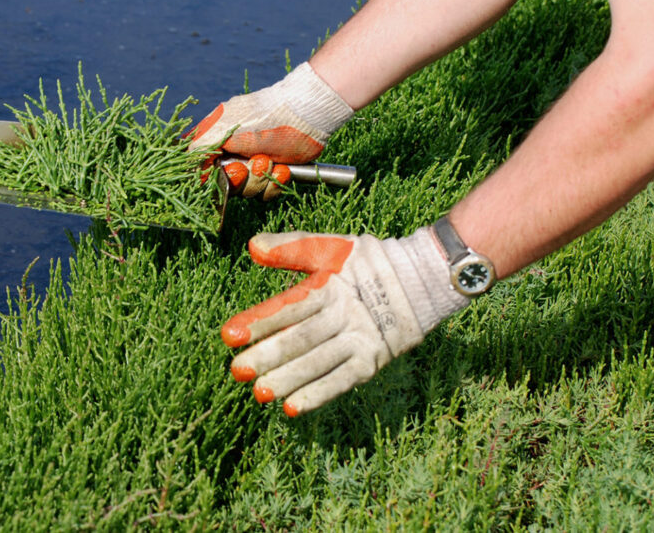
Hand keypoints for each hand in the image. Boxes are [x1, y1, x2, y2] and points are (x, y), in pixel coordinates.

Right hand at [188, 62, 352, 197]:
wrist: (304, 116)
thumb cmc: (261, 117)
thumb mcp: (222, 127)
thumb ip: (199, 147)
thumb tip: (189, 167)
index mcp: (218, 142)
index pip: (204, 170)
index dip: (212, 177)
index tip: (222, 171)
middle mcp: (234, 155)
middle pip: (225, 185)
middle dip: (239, 178)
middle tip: (247, 166)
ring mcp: (255, 165)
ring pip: (247, 191)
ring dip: (259, 179)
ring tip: (269, 161)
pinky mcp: (275, 173)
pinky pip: (266, 193)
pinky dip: (275, 183)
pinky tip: (282, 168)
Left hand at [222, 228, 469, 415]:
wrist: (424, 279)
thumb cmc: (368, 262)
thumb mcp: (331, 247)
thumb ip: (291, 247)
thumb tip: (252, 247)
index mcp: (330, 286)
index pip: (290, 307)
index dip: (260, 321)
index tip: (229, 334)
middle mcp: (344, 315)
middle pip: (300, 339)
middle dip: (267, 356)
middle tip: (237, 370)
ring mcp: (359, 339)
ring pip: (318, 363)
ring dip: (288, 379)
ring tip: (260, 393)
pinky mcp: (372, 360)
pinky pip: (342, 380)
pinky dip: (317, 394)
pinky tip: (292, 407)